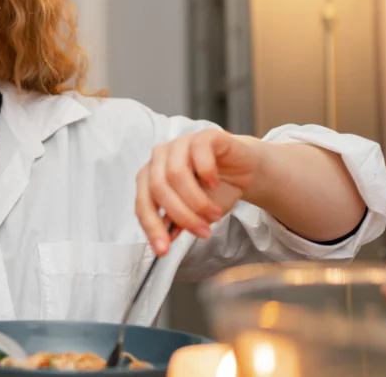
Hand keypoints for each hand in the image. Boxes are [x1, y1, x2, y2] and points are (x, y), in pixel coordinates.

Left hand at [135, 128, 258, 254]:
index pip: (142, 203)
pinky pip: (198, 152)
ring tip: (214, 215)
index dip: (152, 227)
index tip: (164, 250)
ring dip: (197, 200)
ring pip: (176, 172)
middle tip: (202, 232)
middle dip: (181, 215)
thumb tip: (165, 240)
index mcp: (150, 177)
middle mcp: (160, 158)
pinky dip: (207, 173)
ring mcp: (180, 143)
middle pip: (158, 187)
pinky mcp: (203, 136)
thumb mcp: (195, 214)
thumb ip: (177, 223)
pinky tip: (216, 184)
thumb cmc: (215, 192)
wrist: (243, 172)